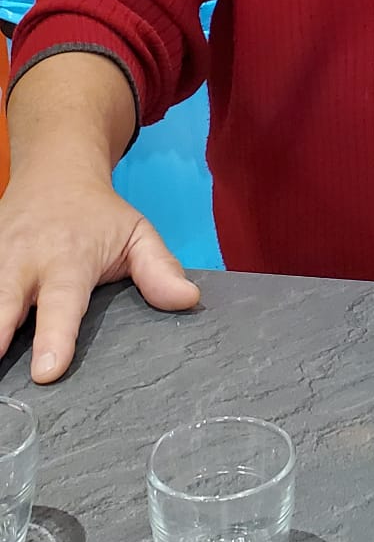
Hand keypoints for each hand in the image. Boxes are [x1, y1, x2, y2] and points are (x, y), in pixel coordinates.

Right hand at [0, 166, 199, 383]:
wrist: (54, 170)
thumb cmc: (98, 214)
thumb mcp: (137, 234)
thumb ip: (160, 269)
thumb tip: (188, 300)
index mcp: (69, 259)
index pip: (63, 303)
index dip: (56, 337)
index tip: (48, 371)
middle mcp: (27, 260)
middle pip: (5, 300)